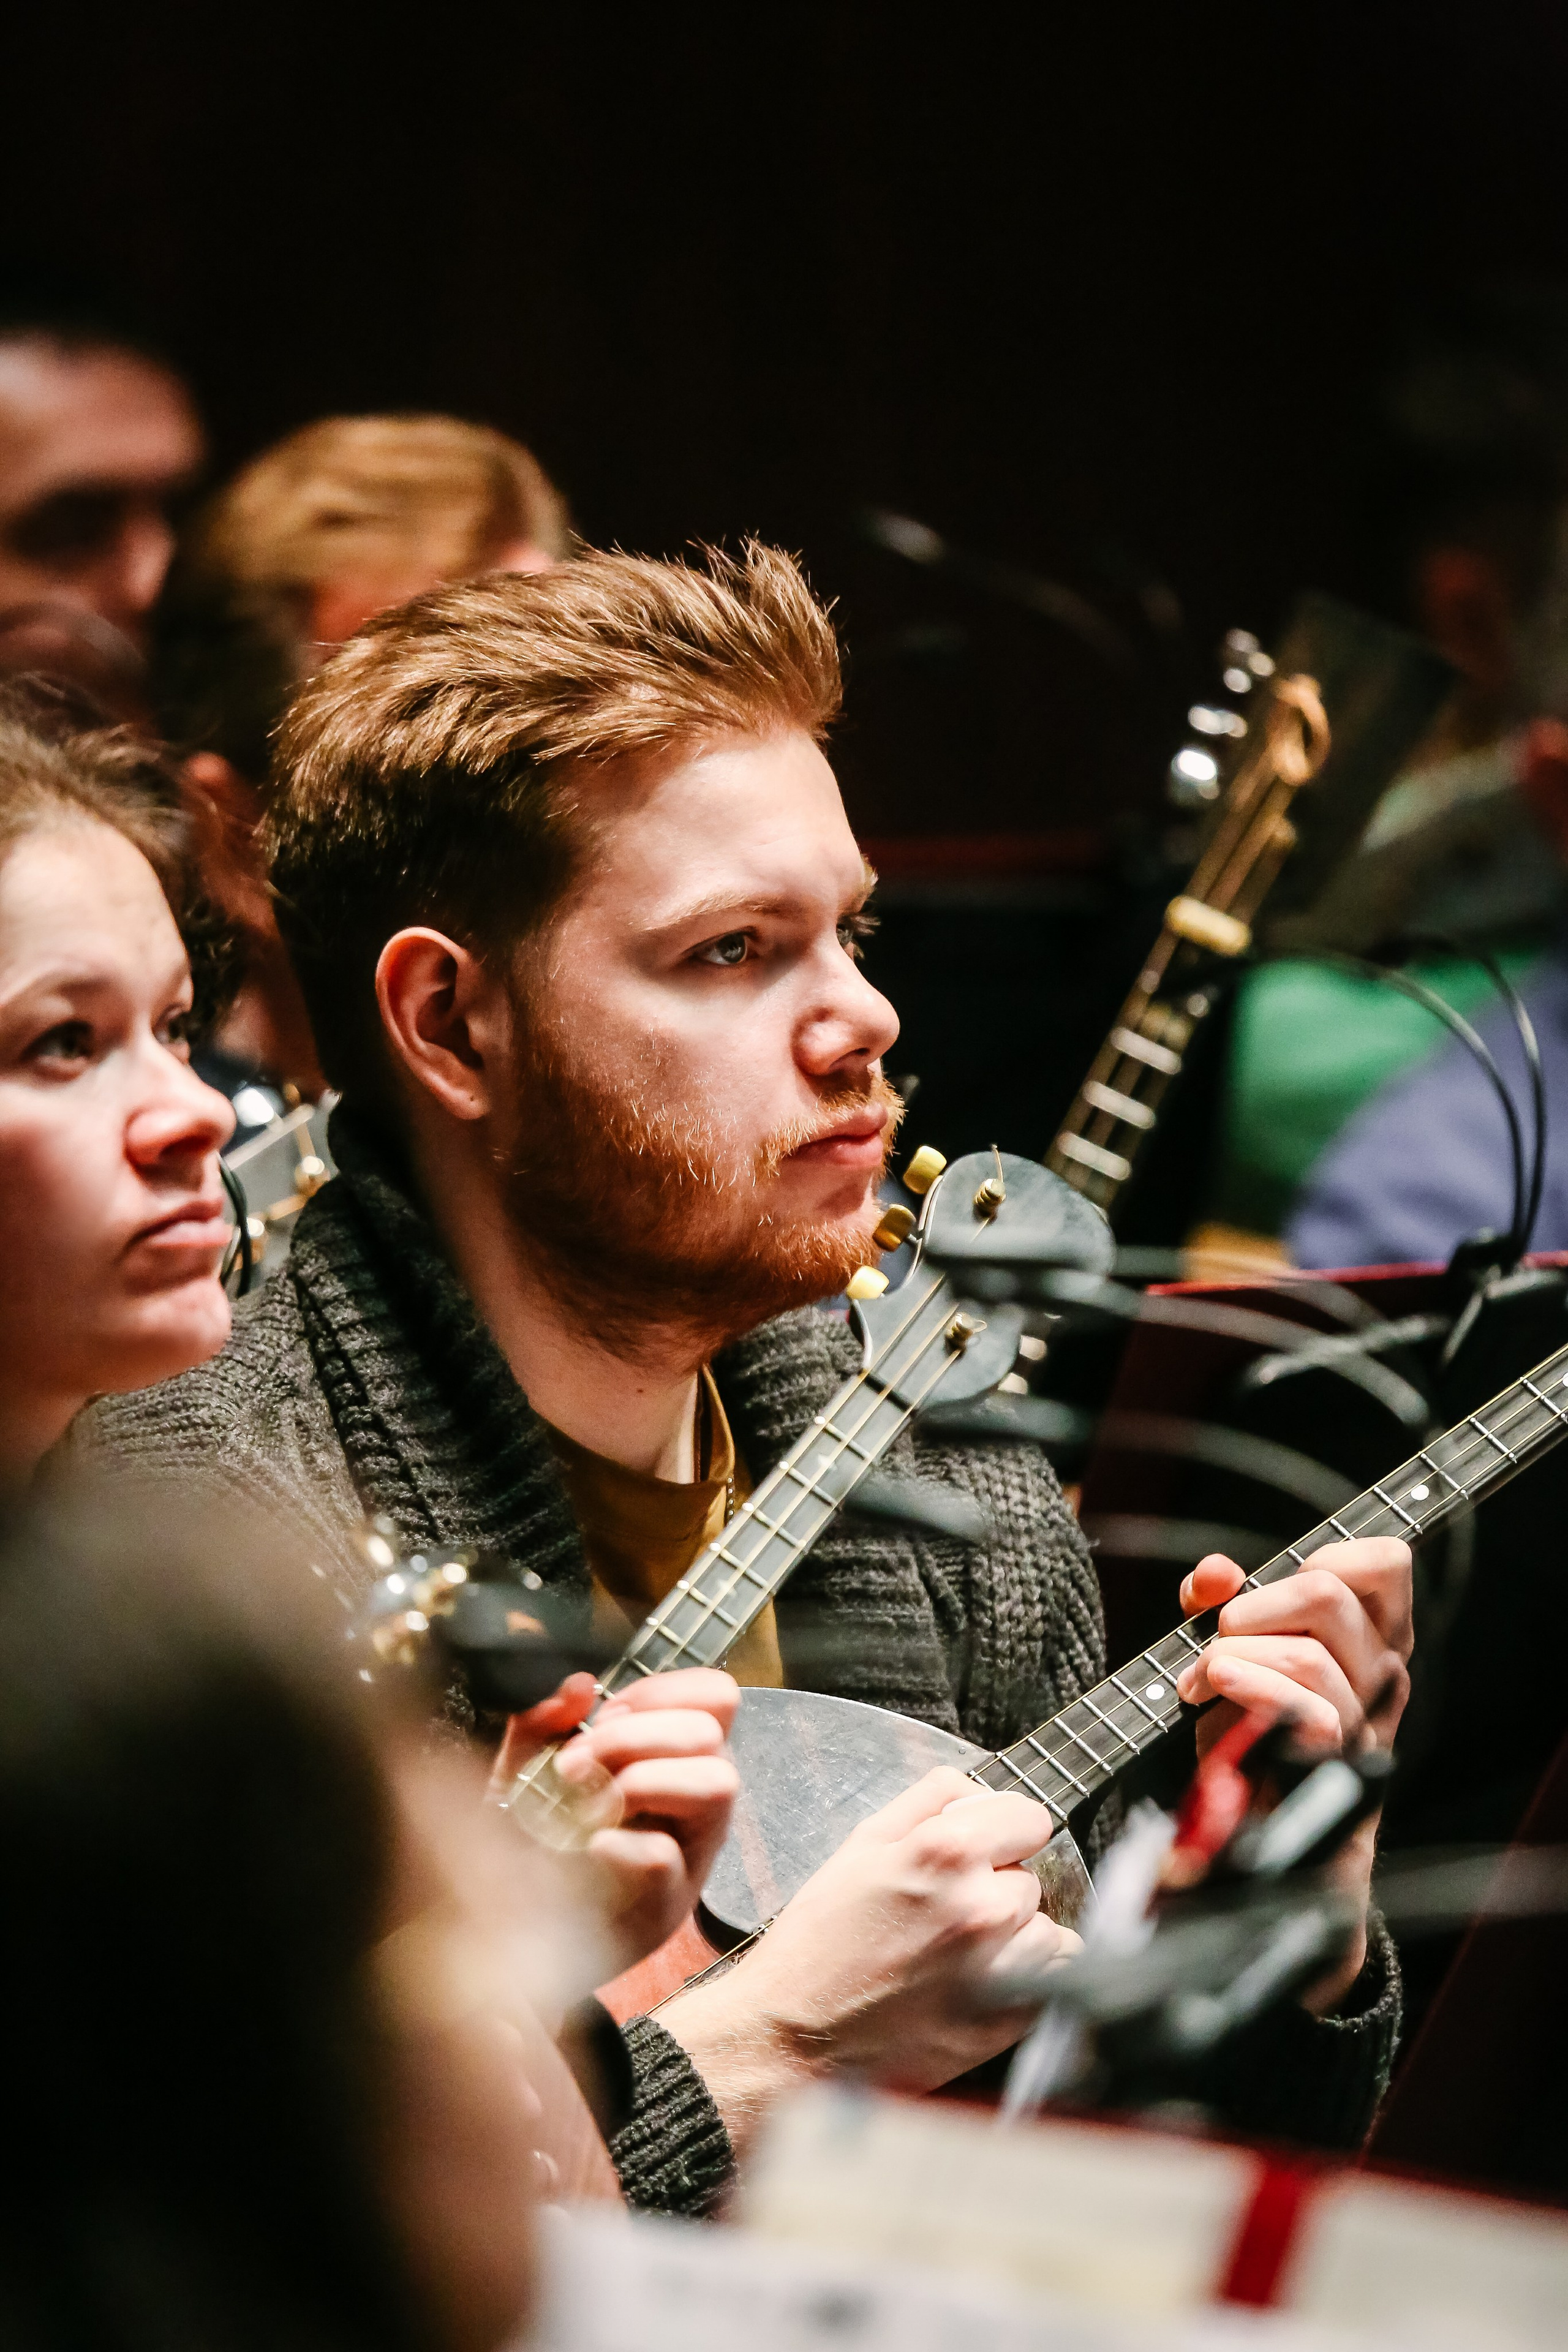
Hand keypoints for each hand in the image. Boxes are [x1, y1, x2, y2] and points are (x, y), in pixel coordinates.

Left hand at [491, 1669, 739, 1972]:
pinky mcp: (666, 1907)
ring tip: (588, 1805)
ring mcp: (691, 1855)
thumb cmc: (527, 1847)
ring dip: (642, 1779)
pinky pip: (662, 1856)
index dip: (664, 1692)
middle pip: (709, 1732)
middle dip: (632, 1735)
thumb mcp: (523, 1772)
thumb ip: (542, 1724)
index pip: (716, 1697)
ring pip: (717, 1784)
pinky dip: (617, 1844)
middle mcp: (696, 1803)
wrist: (503, 1938)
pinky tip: (586, 1850)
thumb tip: (581, 1685)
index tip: (606, 1714)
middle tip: (574, 1766)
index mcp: (675, 1761)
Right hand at [658, 1767, 1079, 2155]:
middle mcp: (980, 1907)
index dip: (1004, 1830)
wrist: (794, 2038)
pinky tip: (978, 1982)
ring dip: (1014, 1935)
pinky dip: (1026, 1979)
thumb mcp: (860, 1845)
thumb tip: (976, 1790)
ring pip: (1044, 1930)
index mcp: (944, 1853)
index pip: (1030, 1818)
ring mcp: (998, 1970)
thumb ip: (927, 1801)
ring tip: (960, 1950)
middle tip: (946, 1910)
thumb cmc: (819, 1942)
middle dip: (997, 1886)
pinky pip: (1050, 1982)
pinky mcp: (1005, 2024)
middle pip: (1031, 1877)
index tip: (986, 1847)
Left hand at [1175, 1538, 1412, 2006]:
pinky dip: (1248, 1697)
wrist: (1270, 1836)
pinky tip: (1211, 1707)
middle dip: (1251, 1608)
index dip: (1325, 1556)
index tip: (1275, 1585)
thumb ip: (1224, 1601)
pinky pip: (1306, 1717)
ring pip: (1308, 1657)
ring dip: (1233, 1659)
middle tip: (1216, 1640)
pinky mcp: (1338, 1772)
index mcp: (1371, 1637)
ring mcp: (1365, 1726)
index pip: (1386, 1563)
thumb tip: (1212, 1574)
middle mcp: (1382, 1676)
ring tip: (1200, 1683)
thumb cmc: (1256, 1731)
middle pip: (1327, 1596)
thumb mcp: (1237, 1654)